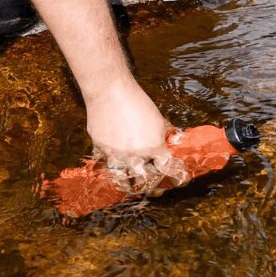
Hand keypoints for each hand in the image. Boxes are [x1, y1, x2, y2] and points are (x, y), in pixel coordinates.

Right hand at [85, 77, 191, 194]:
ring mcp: (116, 154)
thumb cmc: (138, 103)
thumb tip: (175, 140)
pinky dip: (107, 164)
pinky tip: (110, 164)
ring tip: (128, 184)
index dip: (172, 175)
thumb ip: (166, 133)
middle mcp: (135, 155)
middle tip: (149, 184)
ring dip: (126, 180)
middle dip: (147, 183)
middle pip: (143, 179)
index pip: (165, 169)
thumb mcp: (159, 119)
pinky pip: (103, 163)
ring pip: (121, 177)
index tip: (176, 180)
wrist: (110, 91)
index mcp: (154, 148)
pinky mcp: (100, 148)